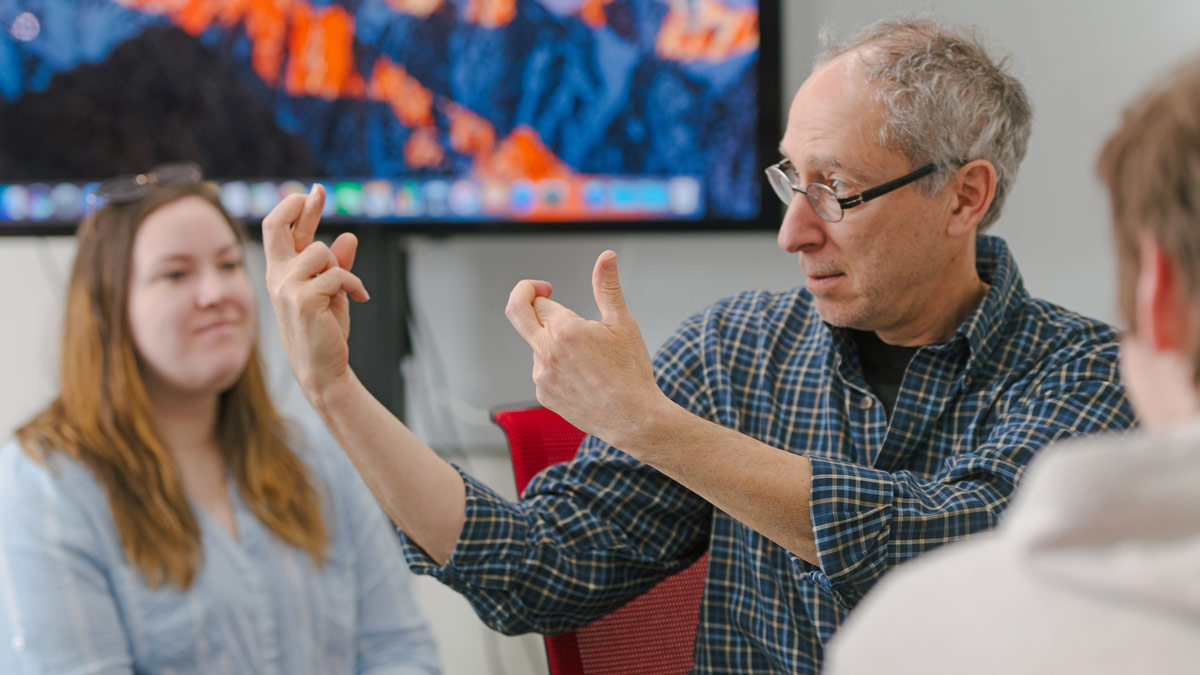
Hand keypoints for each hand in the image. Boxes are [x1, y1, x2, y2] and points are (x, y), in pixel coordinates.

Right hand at [262, 185, 369, 395]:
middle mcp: (278, 277)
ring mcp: (287, 287)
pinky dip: (354, 284)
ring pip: (321, 252)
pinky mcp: (303, 298)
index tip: (314, 191)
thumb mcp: (333, 293)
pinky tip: (361, 297)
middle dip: (299, 205)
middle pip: (277, 227)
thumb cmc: (325, 332)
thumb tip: (348, 236)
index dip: (297, 208)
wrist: (323, 369)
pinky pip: (337, 274)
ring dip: (341, 268)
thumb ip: (336, 265)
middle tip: (318, 192)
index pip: (282, 232)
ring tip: (348, 289)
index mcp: (282, 273)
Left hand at [506, 251, 665, 447]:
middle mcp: (546, 352)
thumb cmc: (631, 370)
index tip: (549, 288)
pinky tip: (582, 375)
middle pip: (517, 314)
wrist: (633, 418)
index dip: (546, 293)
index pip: (540, 301)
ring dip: (551, 341)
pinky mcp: (543, 394)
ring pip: (536, 345)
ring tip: (586, 356)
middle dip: (522, 297)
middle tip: (536, 292)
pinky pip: (542, 369)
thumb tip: (606, 255)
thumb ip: (607, 287)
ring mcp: (541, 375)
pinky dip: (555, 364)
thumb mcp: (623, 323)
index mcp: (564, 330)